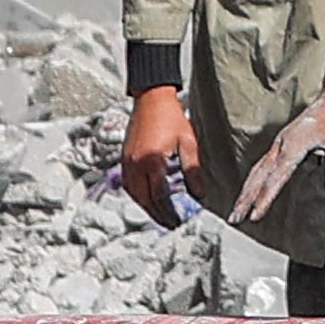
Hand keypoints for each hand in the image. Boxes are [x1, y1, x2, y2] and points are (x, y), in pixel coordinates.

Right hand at [118, 86, 197, 221]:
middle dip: (158, 215)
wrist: (151, 98)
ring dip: (146, 208)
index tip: (179, 221)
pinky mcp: (124, 158)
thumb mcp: (188, 142)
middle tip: (170, 225)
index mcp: (153, 161)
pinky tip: (146, 199)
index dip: (169, 212)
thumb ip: (192, 170)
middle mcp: (137, 164)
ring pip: (134, 194)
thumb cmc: (171, 117)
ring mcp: (128, 162)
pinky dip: (137, 196)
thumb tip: (200, 194)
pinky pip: (128, 184)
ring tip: (160, 216)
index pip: (159, 196)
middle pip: (145, 200)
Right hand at [241, 88, 324, 226]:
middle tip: (233, 218)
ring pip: (258, 168)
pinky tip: (256, 185)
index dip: (264, 199)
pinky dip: (256, 178)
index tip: (254, 217)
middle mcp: (283, 143)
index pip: (275, 178)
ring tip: (238, 207)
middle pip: (258, 174)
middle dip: (245, 197)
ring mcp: (282, 141)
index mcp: (293, 145)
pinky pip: (265, 162)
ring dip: (247, 188)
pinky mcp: (286, 140)